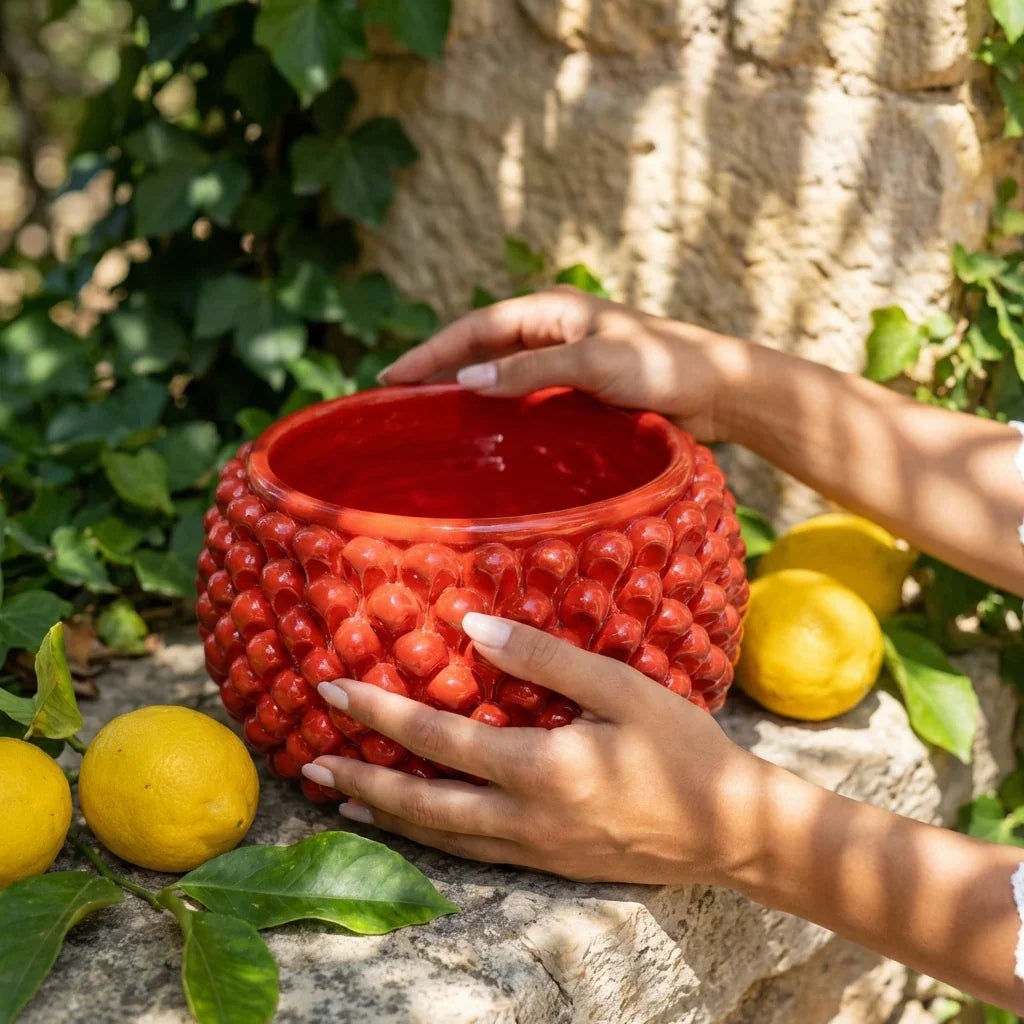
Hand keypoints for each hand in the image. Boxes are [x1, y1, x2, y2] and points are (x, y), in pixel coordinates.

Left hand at [301, 613, 773, 885]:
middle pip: (421, 804)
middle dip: (362, 781)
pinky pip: (471, 853)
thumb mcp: (622, 688)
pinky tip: (415, 826)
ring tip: (340, 800)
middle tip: (310, 766)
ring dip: (385, 816)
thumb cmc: (682, 749)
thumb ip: (546, 659)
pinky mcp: (549, 865)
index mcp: (540, 769)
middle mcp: (525, 819)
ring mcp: (535, 851)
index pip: (438, 738)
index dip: (380, 714)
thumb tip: (473, 628)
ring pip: (439, 838)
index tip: (332, 692)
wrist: (732, 832)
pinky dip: (428, 838)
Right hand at [377, 287, 751, 441]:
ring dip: (465, 391)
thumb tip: (468, 380)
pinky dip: (498, 412)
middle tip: (395, 399)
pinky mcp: (580, 391)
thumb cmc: (664, 366)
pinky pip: (525, 398)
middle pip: (481, 348)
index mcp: (552, 311)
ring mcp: (566, 362)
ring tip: (425, 418)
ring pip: (501, 374)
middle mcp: (554, 331)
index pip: (475, 328)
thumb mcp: (593, 363)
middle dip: (438, 369)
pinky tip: (482, 435)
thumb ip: (530, 370)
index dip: (431, 352)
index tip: (391, 377)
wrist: (720, 391)